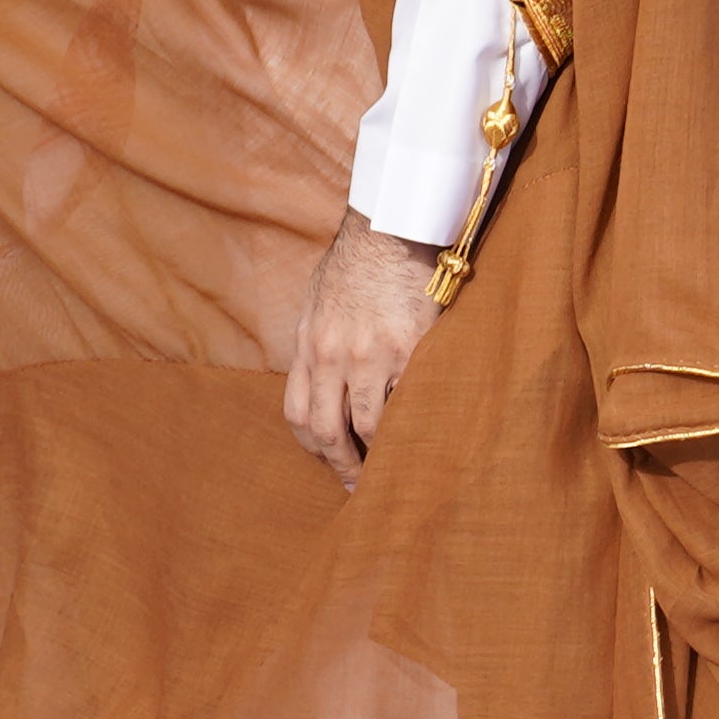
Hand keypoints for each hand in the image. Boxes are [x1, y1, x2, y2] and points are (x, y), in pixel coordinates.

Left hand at [282, 209, 444, 489]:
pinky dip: (411, 427)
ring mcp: (369, 356)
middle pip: (327, 431)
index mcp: (308, 346)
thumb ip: (318, 344)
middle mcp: (331, 356)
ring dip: (379, 455)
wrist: (387, 229)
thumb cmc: (355, 264)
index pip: (297, 414)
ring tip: (395, 470)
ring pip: (369, 427)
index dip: (313, 448)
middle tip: (361, 489)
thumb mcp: (318, 302)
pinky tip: (421, 440)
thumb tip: (322, 378)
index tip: (330, 464)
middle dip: (343, 467)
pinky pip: (407, 404)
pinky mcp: (408, 351)